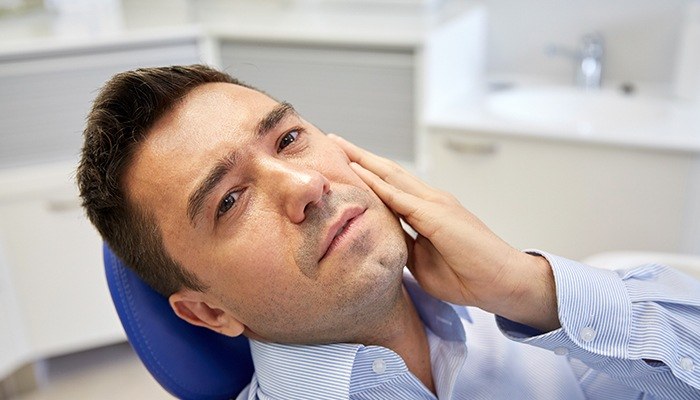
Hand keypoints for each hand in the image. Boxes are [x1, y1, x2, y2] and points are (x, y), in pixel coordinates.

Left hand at [329, 135, 559, 331]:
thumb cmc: (467, 276)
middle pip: (388, 172)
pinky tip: (358, 171)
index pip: (390, 186)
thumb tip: (382, 242)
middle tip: (334, 141)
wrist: (502, 283)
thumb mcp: (423, 263)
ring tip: (339, 145)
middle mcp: (430, 200)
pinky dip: (377, 183)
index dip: (366, 173)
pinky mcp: (437, 215)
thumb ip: (404, 247)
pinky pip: (399, 197)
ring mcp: (435, 203)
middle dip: (359, 156)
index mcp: (427, 211)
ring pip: (391, 175)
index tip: (343, 163)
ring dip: (363, 160)